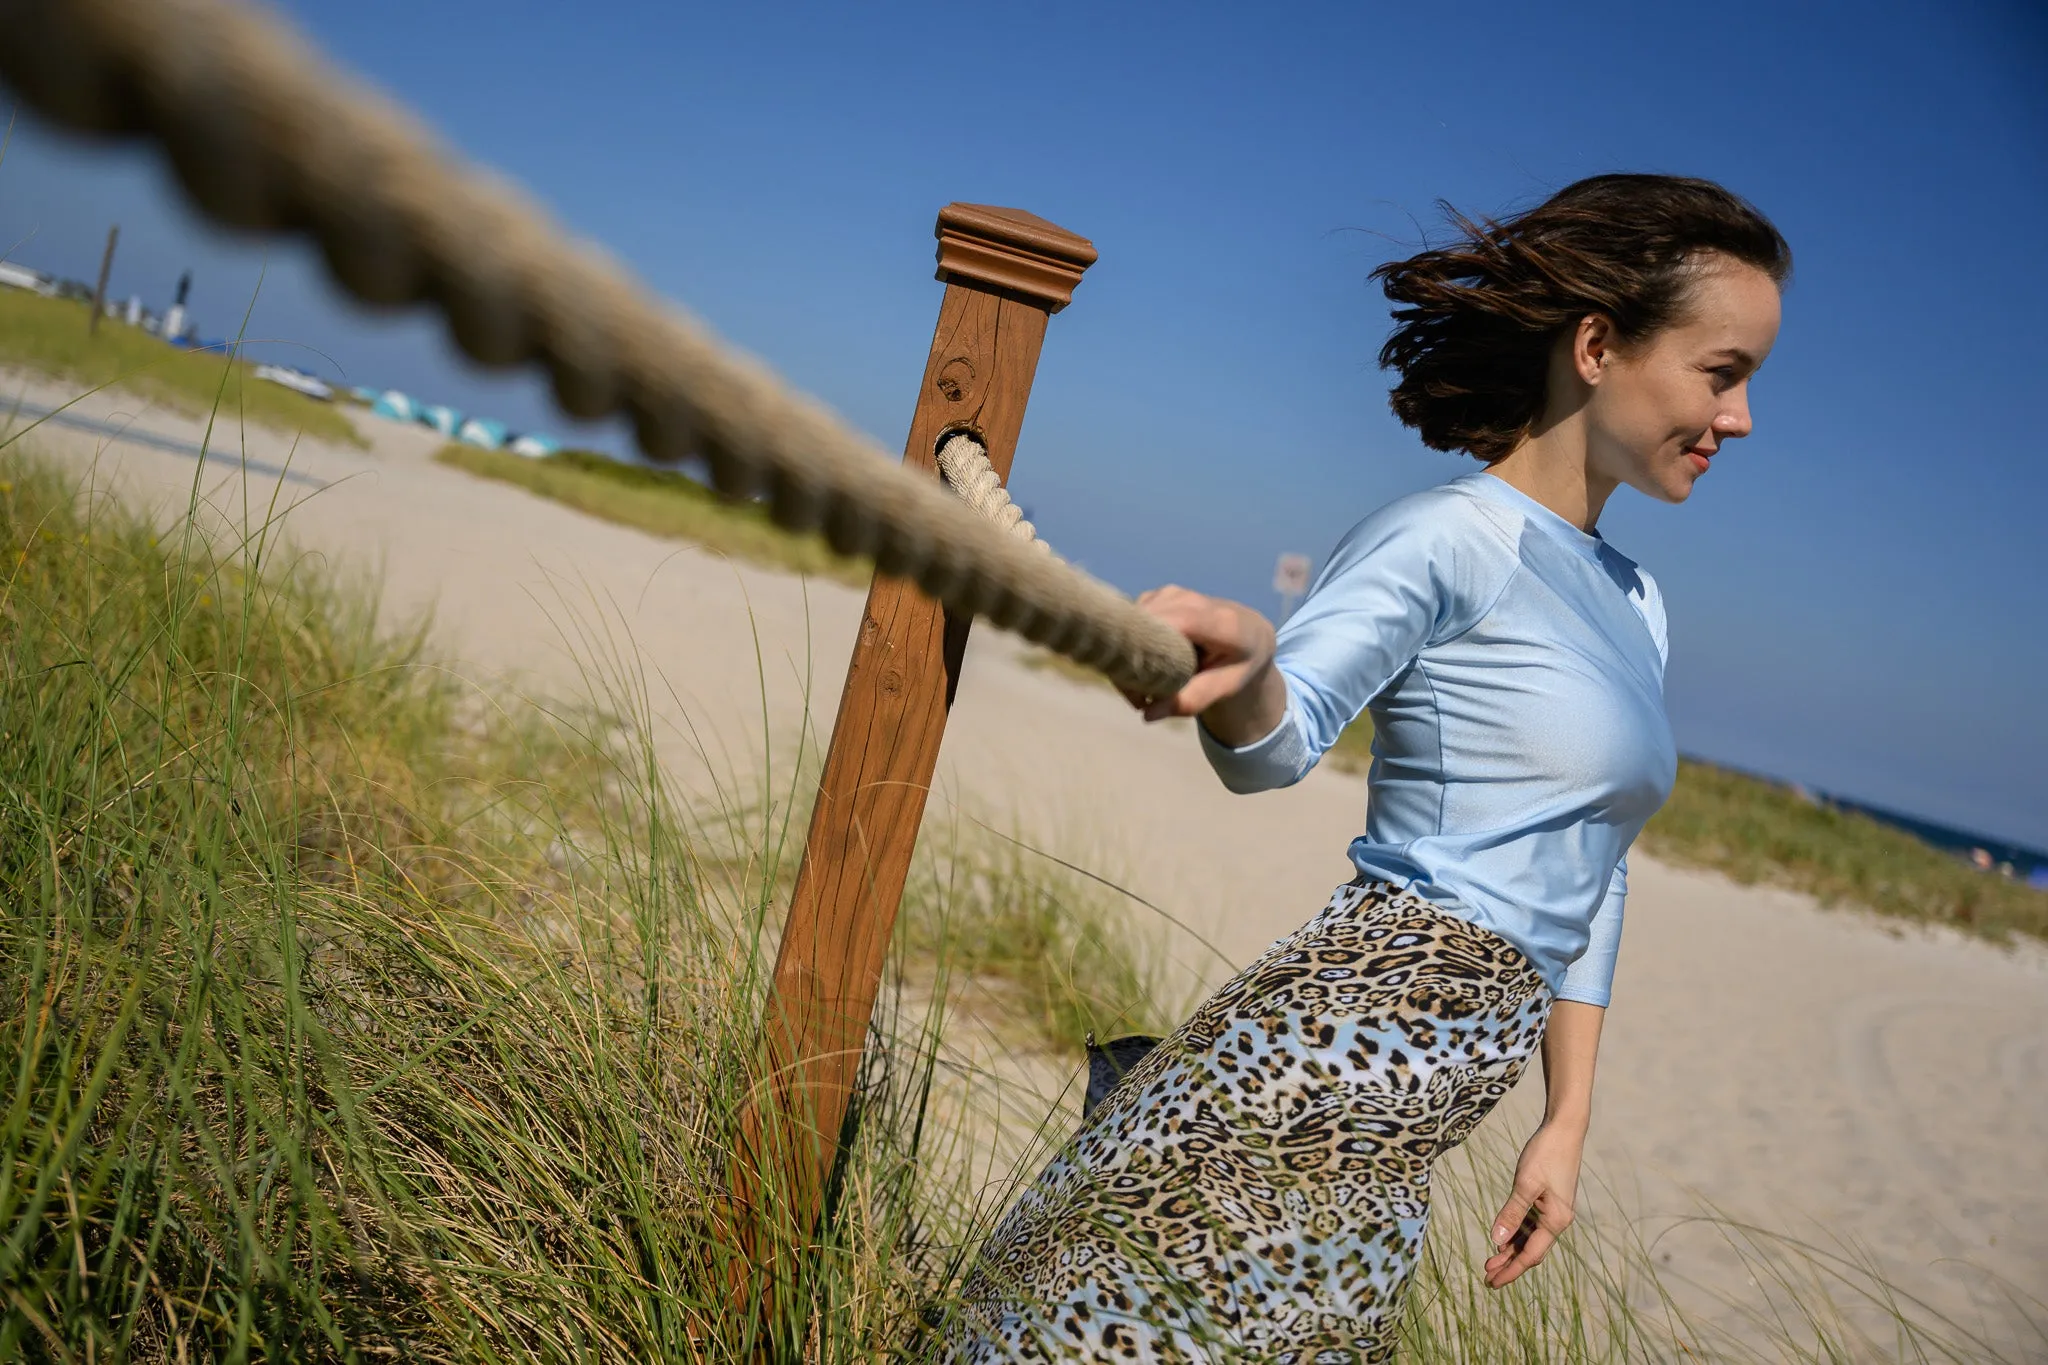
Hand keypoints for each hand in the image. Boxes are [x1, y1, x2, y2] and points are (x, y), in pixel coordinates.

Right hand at [1126, 585, 1277, 730]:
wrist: (1251, 632)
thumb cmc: (1240, 664)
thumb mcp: (1227, 687)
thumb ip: (1191, 700)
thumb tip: (1147, 715)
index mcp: (1221, 622)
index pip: (1172, 625)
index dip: (1145, 646)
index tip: (1135, 682)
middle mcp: (1194, 599)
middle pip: (1147, 622)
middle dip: (1132, 658)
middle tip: (1137, 696)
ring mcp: (1175, 592)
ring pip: (1136, 619)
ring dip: (1131, 651)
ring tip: (1142, 682)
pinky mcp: (1161, 593)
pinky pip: (1136, 617)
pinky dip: (1134, 640)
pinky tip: (1146, 661)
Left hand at [1484, 1122, 1583, 1288]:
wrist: (1565, 1130)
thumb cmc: (1546, 1153)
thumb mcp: (1525, 1184)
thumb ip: (1512, 1213)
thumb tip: (1497, 1240)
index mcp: (1556, 1221)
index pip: (1530, 1255)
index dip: (1510, 1271)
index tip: (1492, 1282)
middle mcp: (1558, 1220)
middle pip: (1531, 1251)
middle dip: (1509, 1265)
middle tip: (1487, 1278)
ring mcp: (1555, 1211)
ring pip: (1530, 1239)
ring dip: (1512, 1250)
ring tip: (1491, 1262)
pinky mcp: (1549, 1201)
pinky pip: (1532, 1225)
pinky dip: (1517, 1234)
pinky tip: (1503, 1239)